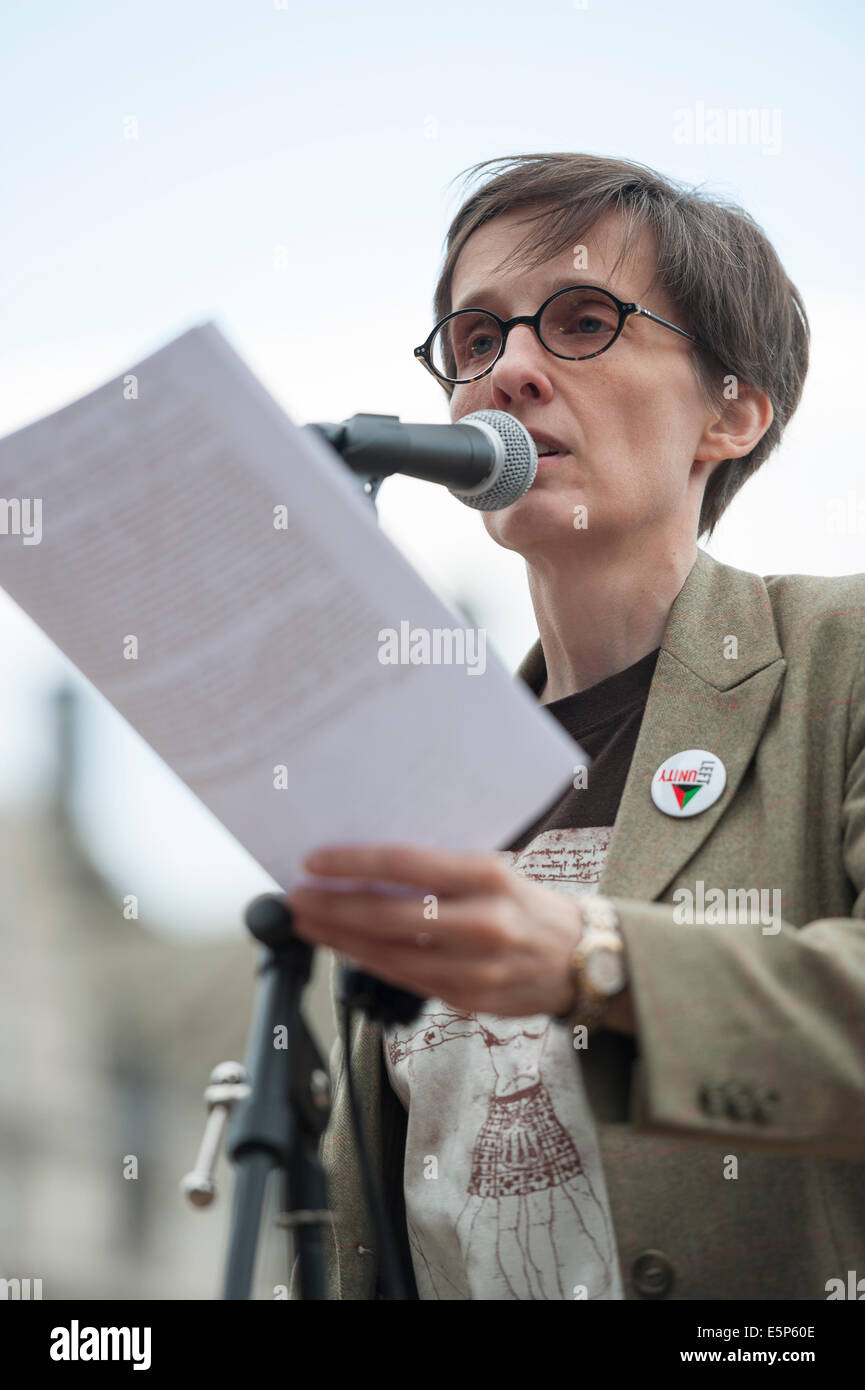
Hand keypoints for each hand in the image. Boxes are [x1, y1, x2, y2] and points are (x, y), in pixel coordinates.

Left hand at [289, 842, 585, 1018]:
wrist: (584, 958)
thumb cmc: (528, 905)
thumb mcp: (494, 870)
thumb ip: (437, 870)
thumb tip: (366, 865)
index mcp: (489, 876)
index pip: (405, 864)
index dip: (352, 863)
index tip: (313, 861)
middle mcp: (485, 923)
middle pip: (390, 915)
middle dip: (333, 907)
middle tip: (297, 898)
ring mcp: (478, 967)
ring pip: (392, 955)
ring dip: (340, 940)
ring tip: (308, 924)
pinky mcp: (471, 999)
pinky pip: (407, 980)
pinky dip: (370, 963)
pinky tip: (345, 950)